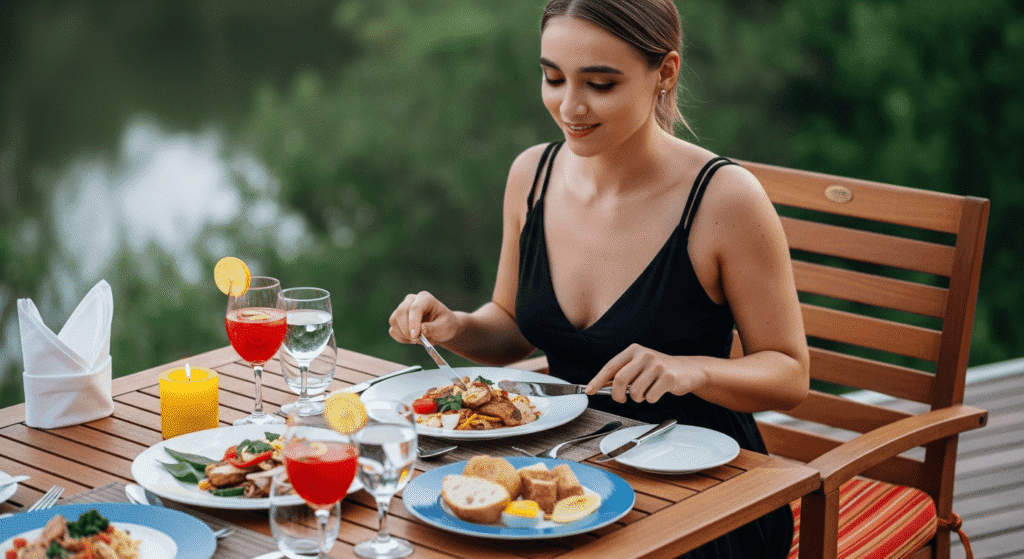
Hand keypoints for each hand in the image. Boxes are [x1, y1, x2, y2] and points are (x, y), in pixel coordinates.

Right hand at [388, 291, 458, 343]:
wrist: (442, 328)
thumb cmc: (445, 324)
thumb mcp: (445, 327)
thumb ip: (433, 328)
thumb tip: (421, 330)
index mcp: (425, 298)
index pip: (415, 308)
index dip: (413, 322)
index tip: (416, 335)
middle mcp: (411, 300)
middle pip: (401, 312)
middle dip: (407, 329)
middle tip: (417, 339)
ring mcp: (402, 309)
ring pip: (394, 321)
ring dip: (404, 334)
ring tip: (418, 339)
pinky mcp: (397, 319)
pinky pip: (392, 330)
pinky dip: (401, 338)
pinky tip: (412, 339)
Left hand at [585, 344, 706, 403]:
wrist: (689, 370)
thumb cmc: (660, 370)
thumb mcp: (639, 366)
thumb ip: (622, 373)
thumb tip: (600, 384)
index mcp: (634, 350)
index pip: (611, 366)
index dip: (598, 380)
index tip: (589, 390)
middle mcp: (644, 355)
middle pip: (620, 379)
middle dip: (617, 395)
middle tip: (622, 399)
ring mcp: (657, 365)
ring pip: (635, 392)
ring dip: (639, 398)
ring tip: (647, 391)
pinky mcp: (668, 377)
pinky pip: (650, 397)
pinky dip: (652, 399)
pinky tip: (658, 391)